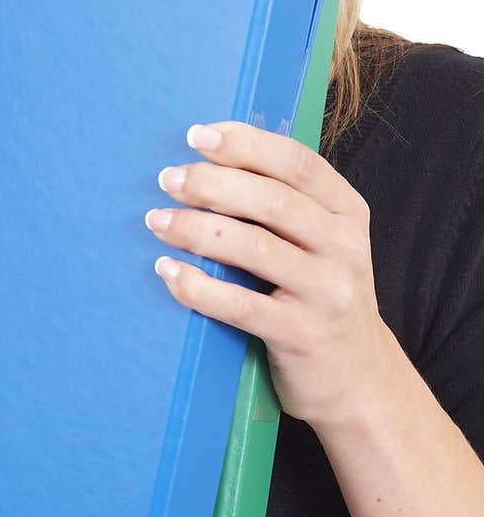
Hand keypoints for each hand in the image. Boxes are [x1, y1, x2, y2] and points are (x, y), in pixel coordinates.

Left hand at [144, 120, 396, 431]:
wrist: (359, 381)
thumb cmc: (320, 298)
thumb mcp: (321, 244)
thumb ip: (283, 206)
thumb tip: (209, 161)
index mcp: (347, 212)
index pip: (297, 163)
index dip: (245, 144)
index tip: (196, 135)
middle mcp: (344, 247)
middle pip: (272, 201)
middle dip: (212, 184)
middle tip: (167, 179)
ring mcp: (328, 293)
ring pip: (254, 248)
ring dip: (196, 230)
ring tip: (157, 221)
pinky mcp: (304, 335)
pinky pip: (242, 305)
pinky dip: (198, 287)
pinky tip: (168, 272)